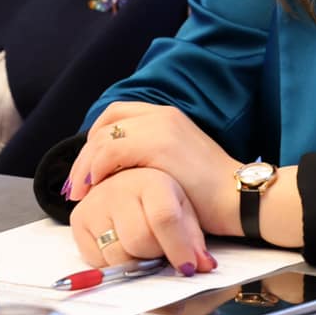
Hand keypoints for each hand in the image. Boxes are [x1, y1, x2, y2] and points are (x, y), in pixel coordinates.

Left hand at [65, 101, 245, 235]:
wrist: (239, 199)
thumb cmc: (209, 193)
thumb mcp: (176, 164)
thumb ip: (149, 157)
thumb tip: (116, 171)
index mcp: (167, 116)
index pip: (116, 115)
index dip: (94, 140)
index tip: (88, 169)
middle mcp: (163, 115)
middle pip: (105, 124)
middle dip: (84, 155)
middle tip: (76, 185)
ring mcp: (162, 127)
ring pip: (103, 138)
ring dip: (85, 166)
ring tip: (81, 192)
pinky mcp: (160, 145)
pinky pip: (112, 151)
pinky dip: (97, 169)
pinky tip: (96, 188)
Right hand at [68, 168, 217, 274]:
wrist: (130, 181)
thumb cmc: (162, 198)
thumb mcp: (185, 211)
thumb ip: (194, 240)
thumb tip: (203, 266)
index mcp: (152, 179)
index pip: (164, 218)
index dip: (178, 248)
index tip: (188, 267)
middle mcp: (119, 187)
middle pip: (139, 240)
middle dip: (154, 254)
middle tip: (158, 247)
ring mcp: (95, 202)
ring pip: (118, 254)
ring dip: (134, 260)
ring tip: (140, 244)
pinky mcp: (78, 219)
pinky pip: (98, 260)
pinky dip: (113, 262)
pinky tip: (121, 244)